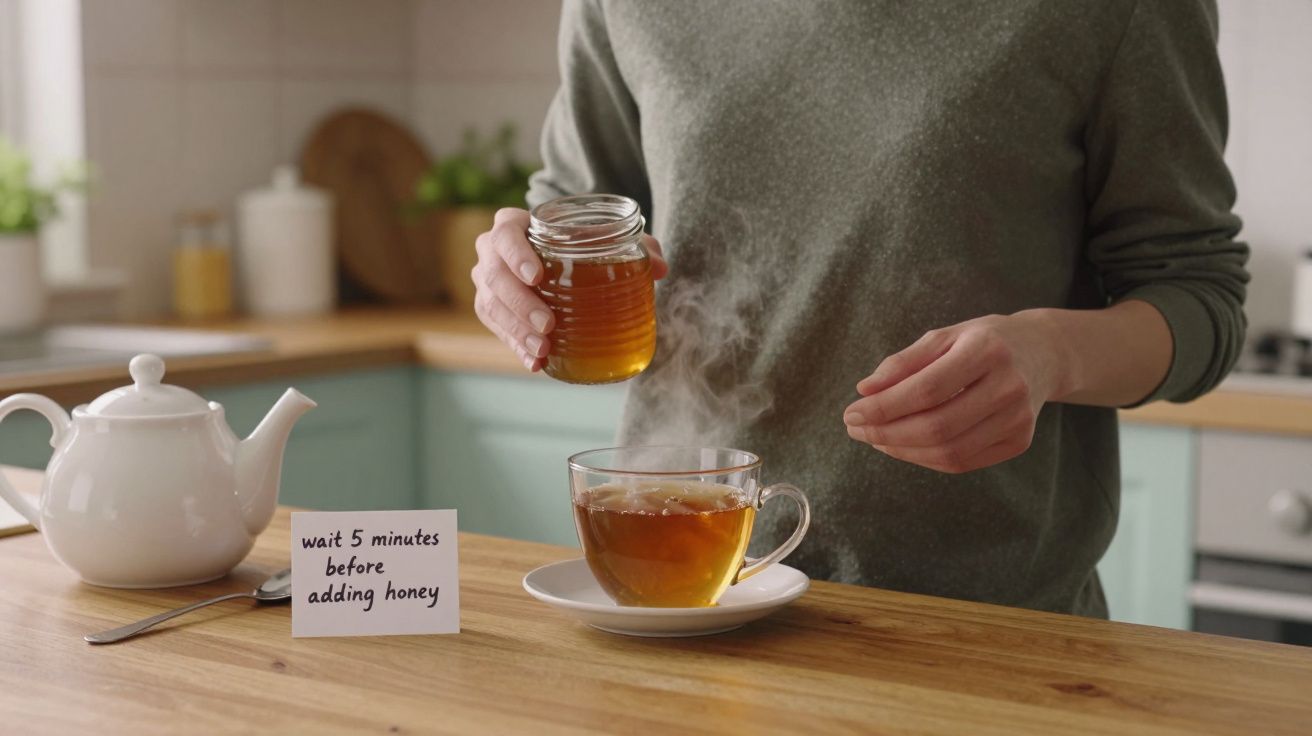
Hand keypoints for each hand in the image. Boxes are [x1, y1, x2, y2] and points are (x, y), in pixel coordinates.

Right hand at [471, 207, 667, 371]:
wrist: (552, 253)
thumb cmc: (578, 241)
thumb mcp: (606, 237)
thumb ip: (636, 245)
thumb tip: (660, 267)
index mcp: (512, 224)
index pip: (505, 235)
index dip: (516, 254)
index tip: (537, 275)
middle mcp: (491, 251)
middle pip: (495, 276)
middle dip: (521, 303)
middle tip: (549, 325)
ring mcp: (488, 281)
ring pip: (491, 305)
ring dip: (517, 330)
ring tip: (544, 348)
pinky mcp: (492, 308)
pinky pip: (497, 328)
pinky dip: (516, 346)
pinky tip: (537, 362)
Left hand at [842, 312, 1070, 473]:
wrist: (1042, 353)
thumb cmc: (982, 342)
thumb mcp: (943, 337)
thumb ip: (903, 362)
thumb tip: (864, 391)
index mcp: (987, 351)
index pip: (926, 389)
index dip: (884, 407)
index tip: (850, 413)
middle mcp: (1009, 386)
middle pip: (937, 427)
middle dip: (887, 433)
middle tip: (856, 429)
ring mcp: (1019, 418)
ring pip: (950, 452)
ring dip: (902, 450)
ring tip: (876, 438)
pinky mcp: (1020, 441)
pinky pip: (963, 462)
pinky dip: (925, 459)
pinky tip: (903, 445)